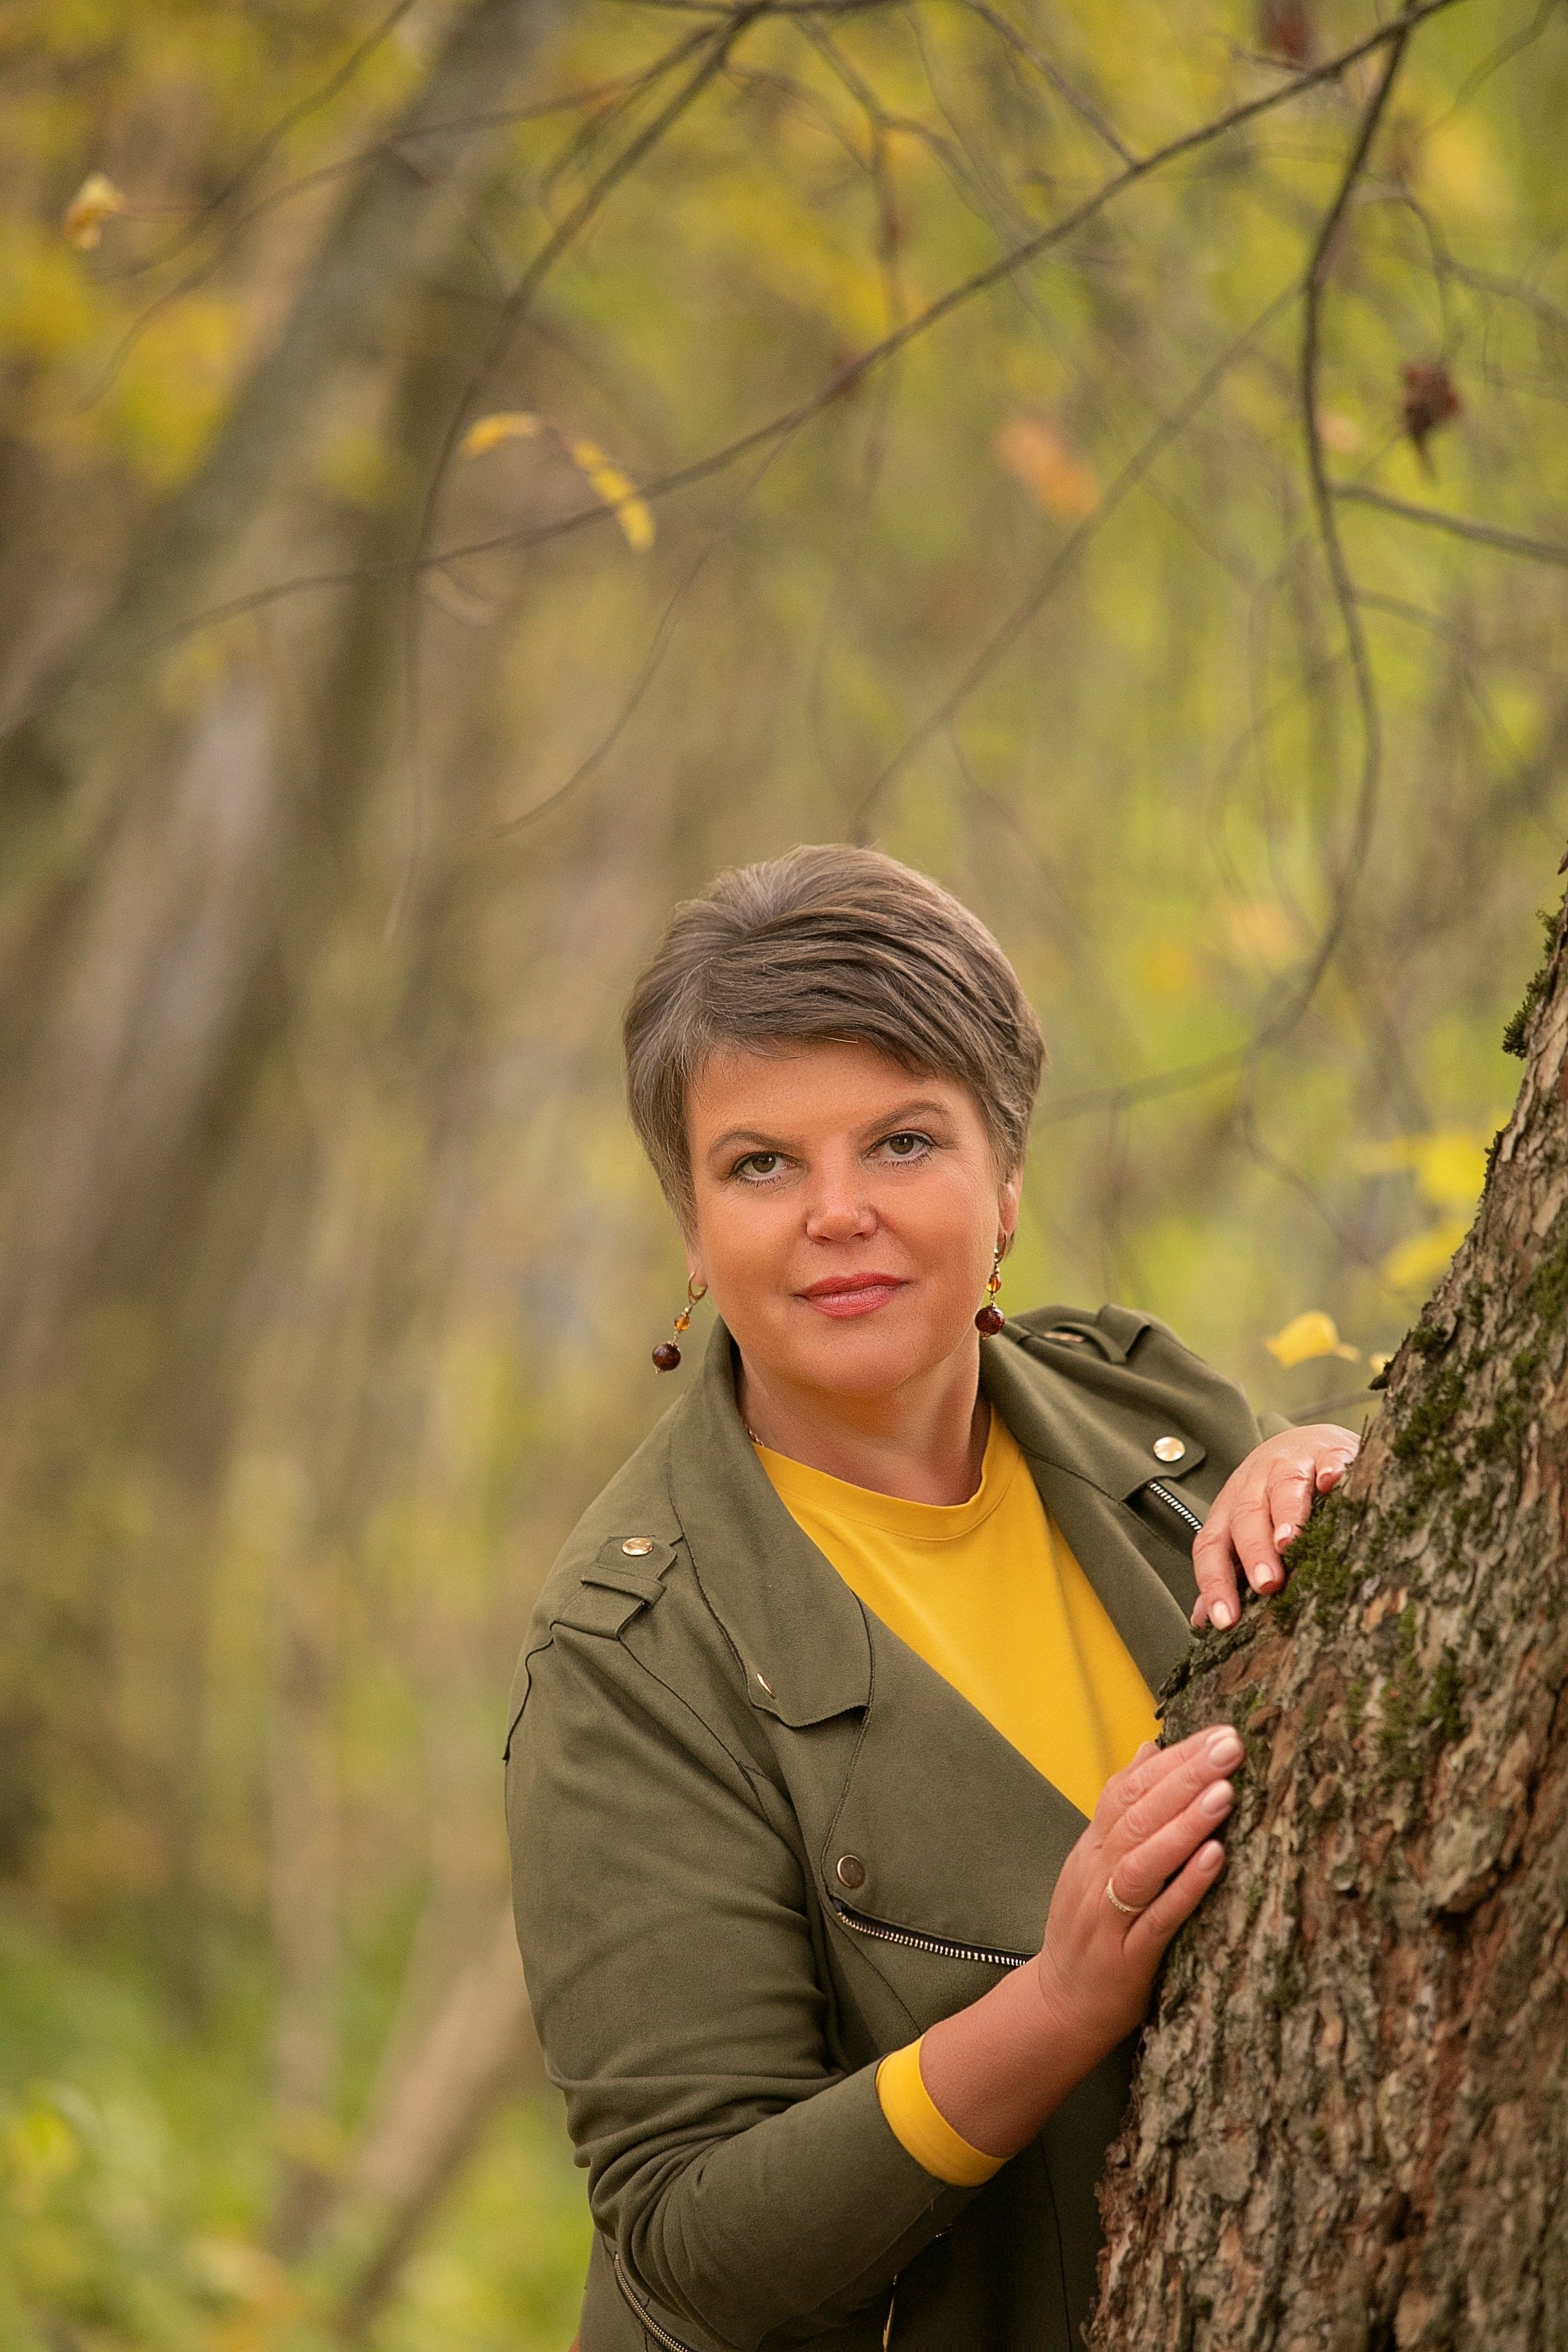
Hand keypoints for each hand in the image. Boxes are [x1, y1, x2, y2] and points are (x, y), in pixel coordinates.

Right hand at [1033, 1726, 1240, 2069]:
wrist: (1059, 2006)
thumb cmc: (1090, 1930)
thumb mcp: (1097, 1862)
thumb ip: (1122, 1809)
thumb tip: (1150, 1748)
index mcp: (1092, 1847)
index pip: (1127, 1788)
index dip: (1172, 1758)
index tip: (1218, 1733)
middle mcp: (1096, 1873)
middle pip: (1137, 1815)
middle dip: (1186, 1776)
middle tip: (1230, 1746)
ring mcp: (1109, 1915)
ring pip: (1144, 1861)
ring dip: (1184, 1824)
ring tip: (1225, 1792)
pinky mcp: (1128, 1957)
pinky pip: (1159, 1917)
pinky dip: (1186, 1886)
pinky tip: (1216, 1858)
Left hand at [1189, 1424, 1359, 1631]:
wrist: (1308, 1440)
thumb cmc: (1273, 1496)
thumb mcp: (1245, 1529)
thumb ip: (1228, 1571)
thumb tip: (1202, 1621)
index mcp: (1230, 1509)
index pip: (1212, 1546)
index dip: (1215, 1582)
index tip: (1225, 1621)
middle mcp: (1254, 1484)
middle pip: (1246, 1516)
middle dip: (1254, 1551)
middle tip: (1266, 1584)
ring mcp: (1291, 1463)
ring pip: (1284, 1486)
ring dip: (1286, 1513)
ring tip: (1290, 1541)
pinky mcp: (1329, 1449)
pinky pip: (1329, 1457)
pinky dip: (1330, 1468)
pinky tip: (1333, 1482)